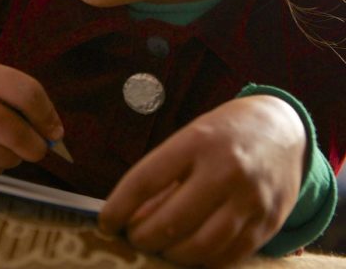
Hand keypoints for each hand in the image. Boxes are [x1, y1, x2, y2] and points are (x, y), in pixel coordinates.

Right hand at [0, 60, 63, 179]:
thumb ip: (15, 99)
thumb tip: (53, 133)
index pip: (26, 92)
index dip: (47, 114)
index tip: (56, 130)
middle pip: (15, 130)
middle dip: (36, 145)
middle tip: (40, 149)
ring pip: (2, 156)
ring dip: (13, 158)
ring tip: (3, 148)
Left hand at [99, 95, 306, 267]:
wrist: (281, 130)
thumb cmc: (223, 134)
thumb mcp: (190, 139)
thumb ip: (165, 177)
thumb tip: (132, 219)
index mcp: (198, 141)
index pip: (147, 178)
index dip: (120, 205)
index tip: (105, 221)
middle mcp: (225, 170)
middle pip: (173, 220)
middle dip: (143, 237)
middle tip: (132, 238)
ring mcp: (250, 200)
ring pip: (200, 247)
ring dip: (170, 255)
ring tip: (157, 247)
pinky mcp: (268, 224)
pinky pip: (227, 257)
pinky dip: (201, 262)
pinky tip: (187, 254)